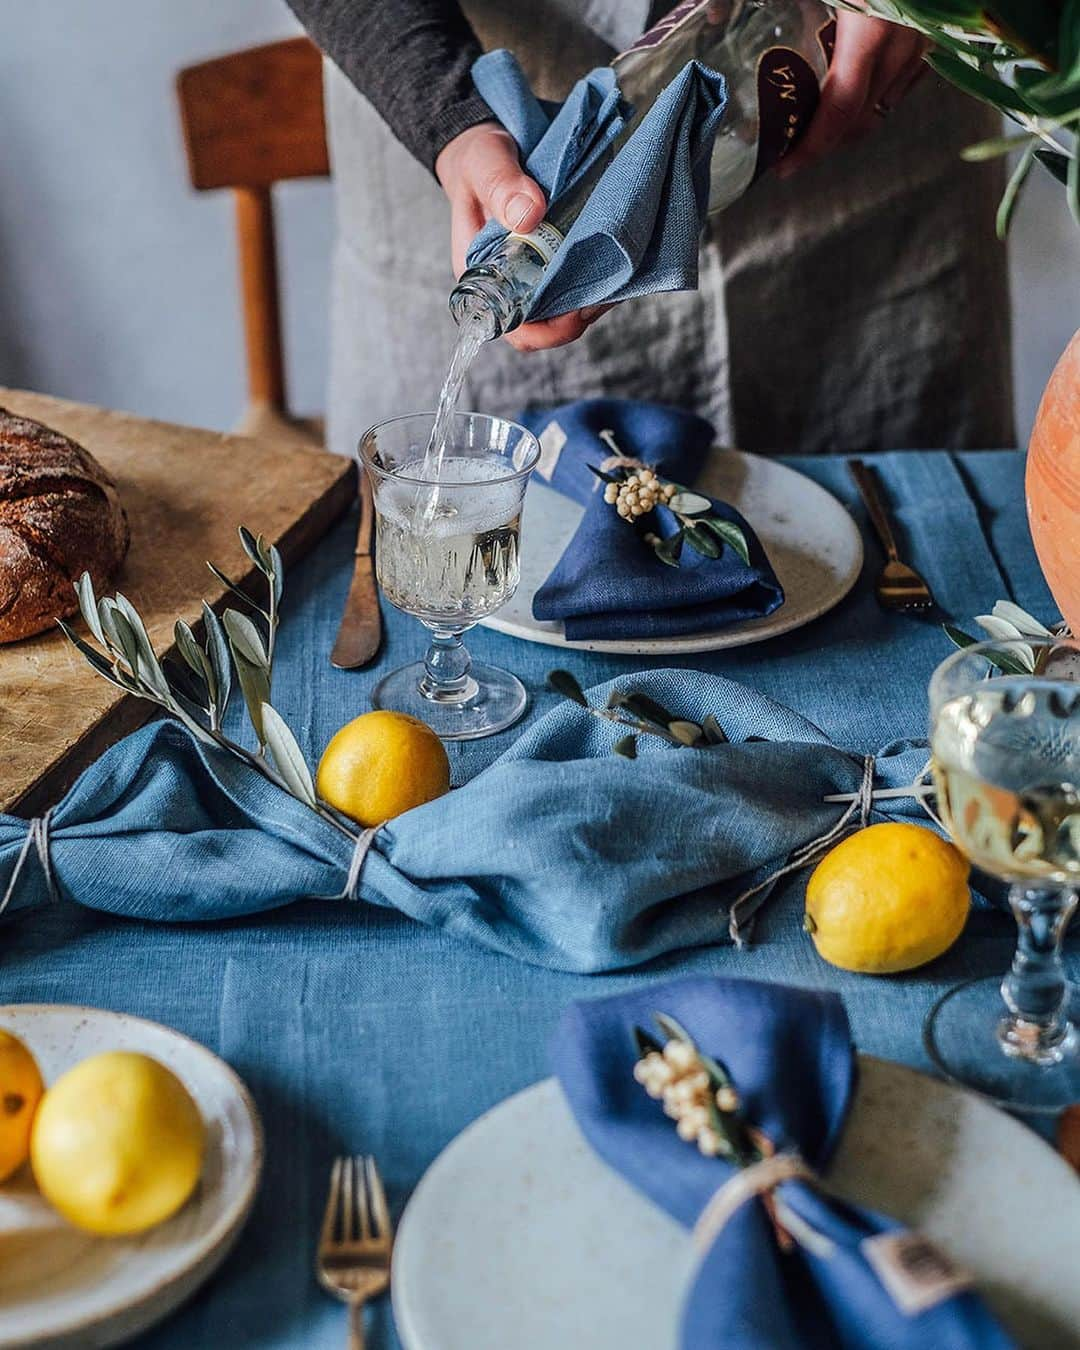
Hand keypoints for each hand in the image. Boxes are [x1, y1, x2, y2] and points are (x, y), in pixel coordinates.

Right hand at [435, 122, 610, 350]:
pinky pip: (581, 278)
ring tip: (621, 269)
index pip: (517, 328)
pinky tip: (620, 256)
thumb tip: (529, 217)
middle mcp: (513, 284)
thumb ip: (501, 186)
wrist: (490, 145)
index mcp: (485, 278)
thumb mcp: (483, 164)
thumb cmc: (477, 160)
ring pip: (571, 305)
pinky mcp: (557, 258)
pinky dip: (603, 273)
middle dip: (583, 312)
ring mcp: (538, 273)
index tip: (577, 310)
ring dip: (597, 294)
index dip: (549, 331)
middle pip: (551, 324)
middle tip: (612, 286)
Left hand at [776, 6, 929, 177]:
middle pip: (863, 118)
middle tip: (794, 148)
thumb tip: (715, 15)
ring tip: (820, 124)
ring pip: (888, 102)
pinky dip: (881, 93)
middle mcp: (905, 43)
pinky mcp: (939, 29)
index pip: (839, 112)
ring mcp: (927, 38)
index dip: (811, 147)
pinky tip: (857, 89)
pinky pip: (909, 78)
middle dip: (827, 142)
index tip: (785, 167)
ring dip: (854, 121)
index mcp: (871, 33)